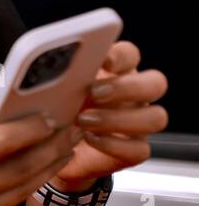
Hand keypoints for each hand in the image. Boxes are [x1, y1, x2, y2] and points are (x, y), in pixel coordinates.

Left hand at [54, 40, 167, 189]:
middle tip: (93, 93)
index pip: (131, 55)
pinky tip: (90, 139)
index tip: (104, 60)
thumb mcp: (53, 90)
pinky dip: (114, 145)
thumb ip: (61, 76)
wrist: (50, 148)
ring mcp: (138, 123)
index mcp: (116, 72)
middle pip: (155, 83)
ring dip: (120, 119)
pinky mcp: (134, 150)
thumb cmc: (54, 110)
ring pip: (156, 117)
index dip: (121, 56)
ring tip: (84, 121)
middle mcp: (133, 95)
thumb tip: (48, 66)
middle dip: (126, 87)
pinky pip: (140, 149)